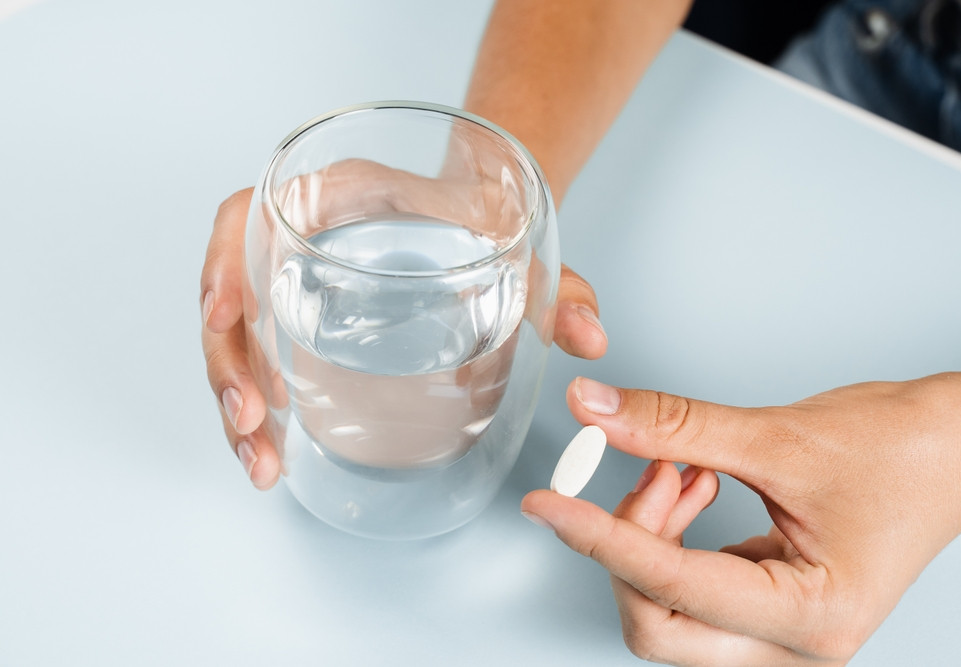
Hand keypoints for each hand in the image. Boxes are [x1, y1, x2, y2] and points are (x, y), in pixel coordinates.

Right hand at [200, 179, 607, 488]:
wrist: (475, 216)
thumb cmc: (483, 218)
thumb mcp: (518, 246)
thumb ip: (558, 288)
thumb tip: (592, 337)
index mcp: (331, 195)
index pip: (247, 215)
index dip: (224, 262)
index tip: (223, 316)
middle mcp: (296, 237)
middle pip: (229, 292)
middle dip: (228, 364)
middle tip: (252, 427)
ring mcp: (291, 279)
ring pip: (235, 335)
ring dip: (234, 397)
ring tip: (260, 458)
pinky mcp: (300, 317)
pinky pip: (258, 355)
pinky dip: (256, 400)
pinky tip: (272, 445)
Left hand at [522, 371, 960, 664]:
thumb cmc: (905, 448)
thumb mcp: (779, 435)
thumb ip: (676, 426)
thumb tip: (597, 410)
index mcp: (810, 616)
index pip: (672, 584)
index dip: (598, 537)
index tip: (547, 506)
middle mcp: (796, 642)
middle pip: (661, 622)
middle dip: (633, 543)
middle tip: (651, 472)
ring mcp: (785, 629)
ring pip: (672, 610)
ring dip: (655, 536)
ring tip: (680, 467)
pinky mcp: (776, 602)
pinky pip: (697, 588)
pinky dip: (677, 536)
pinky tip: (692, 482)